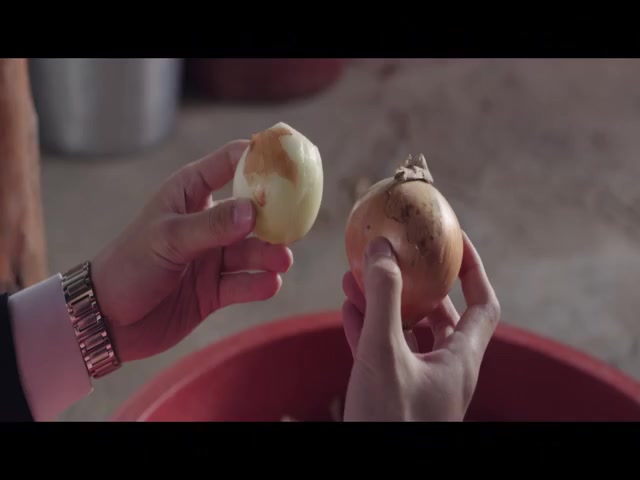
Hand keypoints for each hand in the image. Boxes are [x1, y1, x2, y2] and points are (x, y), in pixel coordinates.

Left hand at [90, 140, 292, 361]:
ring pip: (251, 251)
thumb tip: (254, 210)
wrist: (107, 320)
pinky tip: (269, 284)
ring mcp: (212, 257)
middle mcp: (206, 222)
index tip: (287, 163)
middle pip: (251, 211)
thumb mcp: (168, 238)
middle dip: (273, 218)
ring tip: (282, 260)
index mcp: (189, 194)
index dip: (258, 159)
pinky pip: (244, 284)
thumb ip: (212, 225)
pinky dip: (258, 284)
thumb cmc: (128, 265)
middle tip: (294, 224)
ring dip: (269, 255)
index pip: (229, 163)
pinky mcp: (215, 290)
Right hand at [341, 232, 499, 420]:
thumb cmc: (390, 422)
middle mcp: (444, 369)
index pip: (482, 302)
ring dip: (384, 303)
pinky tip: (347, 310)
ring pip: (406, 332)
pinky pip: (385, 352)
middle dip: (413, 282)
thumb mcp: (384, 354)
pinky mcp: (394, 394)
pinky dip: (368, 329)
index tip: (453, 239)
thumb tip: (382, 247)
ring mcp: (419, 383)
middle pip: (439, 314)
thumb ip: (384, 299)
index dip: (472, 268)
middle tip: (393, 256)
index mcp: (459, 360)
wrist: (376, 478)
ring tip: (357, 277)